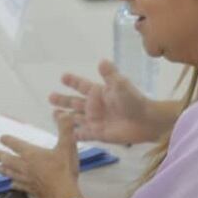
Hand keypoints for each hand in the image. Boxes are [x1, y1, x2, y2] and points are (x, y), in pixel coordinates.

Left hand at [0, 112, 80, 197]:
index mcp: (31, 154)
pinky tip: (12, 185)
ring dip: (4, 170)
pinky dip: (14, 184)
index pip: (15, 144)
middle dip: (0, 156)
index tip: (2, 138)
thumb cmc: (63, 169)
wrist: (63, 195)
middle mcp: (25, 166)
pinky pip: (18, 186)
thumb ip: (65, 129)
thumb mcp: (67, 146)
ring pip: (10, 173)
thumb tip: (64, 113)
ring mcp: (26, 179)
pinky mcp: (30, 190)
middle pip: (8, 160)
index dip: (8, 140)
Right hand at [50, 60, 165, 145]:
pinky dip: (74, 135)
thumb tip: (102, 61)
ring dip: (65, 117)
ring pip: (76, 119)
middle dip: (63, 100)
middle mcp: (95, 106)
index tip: (63, 77)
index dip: (73, 81)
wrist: (146, 122)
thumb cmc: (134, 101)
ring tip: (54, 115)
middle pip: (74, 103)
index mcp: (99, 93)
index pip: (82, 86)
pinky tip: (66, 135)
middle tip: (50, 97)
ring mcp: (95, 121)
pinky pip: (83, 135)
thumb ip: (110, 75)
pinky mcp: (98, 134)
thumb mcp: (122, 85)